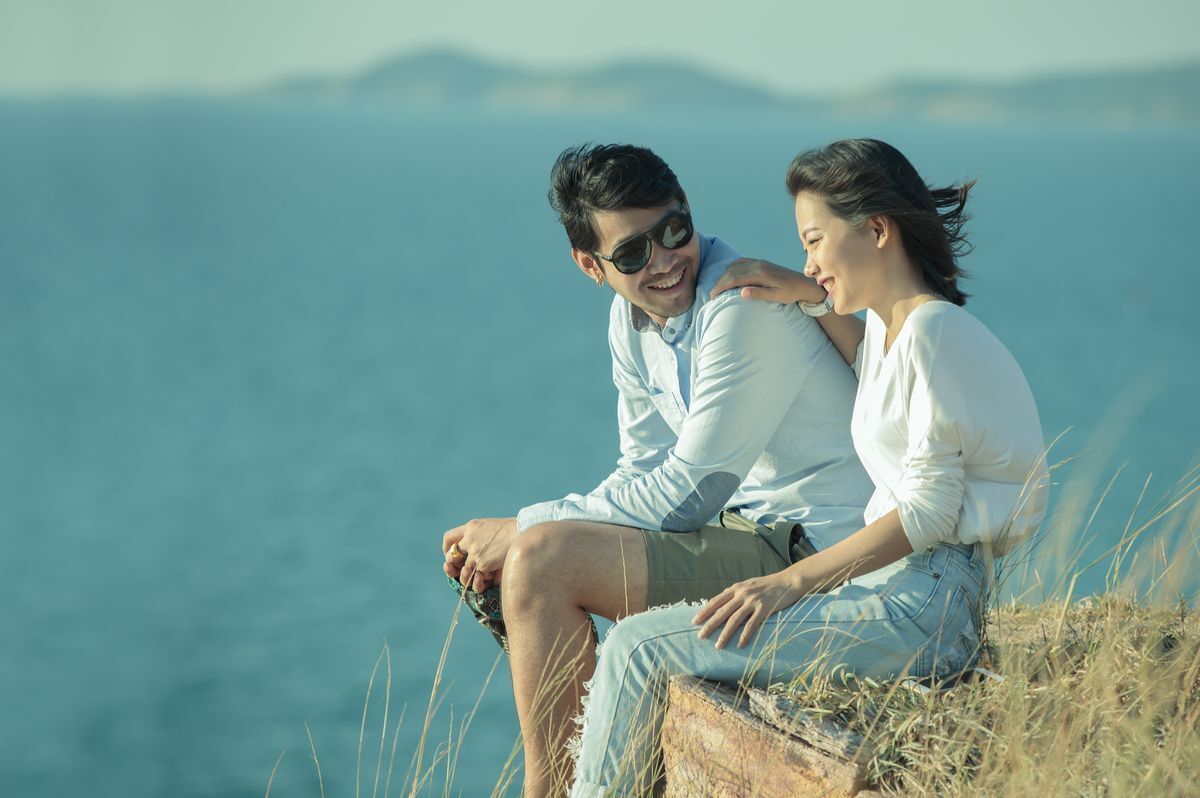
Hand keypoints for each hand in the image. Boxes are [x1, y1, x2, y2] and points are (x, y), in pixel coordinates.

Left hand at [442, 517, 518, 592]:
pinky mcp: (483, 563)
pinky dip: (479, 582)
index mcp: (471, 527)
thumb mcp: (491, 525)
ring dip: (467, 577)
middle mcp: (470, 539)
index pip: (449, 537)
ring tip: (475, 578)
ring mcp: (475, 552)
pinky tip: (485, 581)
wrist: (524, 530)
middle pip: (451, 556)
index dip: (447, 548)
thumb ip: (480, 533)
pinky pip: (475, 578)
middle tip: (460, 569)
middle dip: (453, 565)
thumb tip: (473, 545)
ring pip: (463, 571)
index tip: (453, 554)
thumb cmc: (512, 529)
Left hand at [692, 570, 805, 649]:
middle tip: (700, 636)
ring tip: (718, 645)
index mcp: (737, 588)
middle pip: (722, 611)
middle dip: (710, 625)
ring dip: (725, 634)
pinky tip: (739, 644)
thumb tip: (722, 601)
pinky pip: (752, 624)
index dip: (705, 611)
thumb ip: (736, 592)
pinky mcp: (765, 608)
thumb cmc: (768, 584)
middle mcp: (742, 593)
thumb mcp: (749, 584)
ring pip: (735, 619)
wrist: (789, 581)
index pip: (716, 601)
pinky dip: (745, 635)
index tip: (695, 621)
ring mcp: (753, 601)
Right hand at [710, 258, 824, 304]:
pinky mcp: (761, 263)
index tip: (714, 295)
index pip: (735, 278)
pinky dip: (732, 268)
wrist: (803, 283)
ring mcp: (759, 262)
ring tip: (719, 286)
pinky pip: (742, 262)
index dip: (722, 286)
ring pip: (736, 265)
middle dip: (720, 282)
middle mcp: (758, 265)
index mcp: (761, 274)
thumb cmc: (791, 293)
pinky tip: (729, 275)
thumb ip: (759, 293)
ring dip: (725, 275)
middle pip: (733, 271)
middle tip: (712, 293)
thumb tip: (742, 292)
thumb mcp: (776, 296)